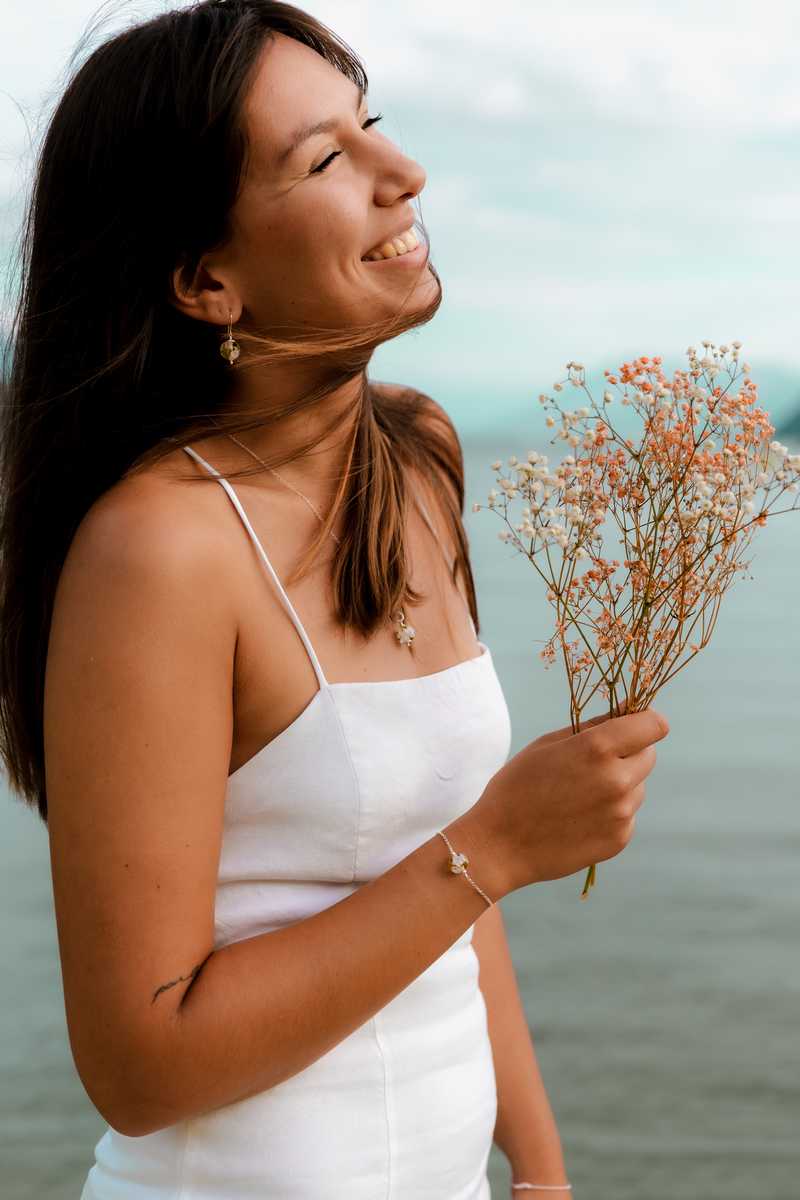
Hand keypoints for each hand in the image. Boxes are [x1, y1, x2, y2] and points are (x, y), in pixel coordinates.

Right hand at [468, 702, 668, 896]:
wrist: (500, 844)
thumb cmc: (518, 785)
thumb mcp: (548, 744)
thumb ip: (594, 724)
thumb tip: (631, 708)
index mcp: (598, 748)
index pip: (653, 725)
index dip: (645, 722)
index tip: (631, 726)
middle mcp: (617, 780)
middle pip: (649, 755)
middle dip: (629, 753)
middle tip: (593, 763)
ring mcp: (621, 813)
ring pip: (638, 786)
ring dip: (620, 784)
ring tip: (580, 794)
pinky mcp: (620, 839)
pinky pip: (627, 814)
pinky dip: (611, 812)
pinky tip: (579, 817)